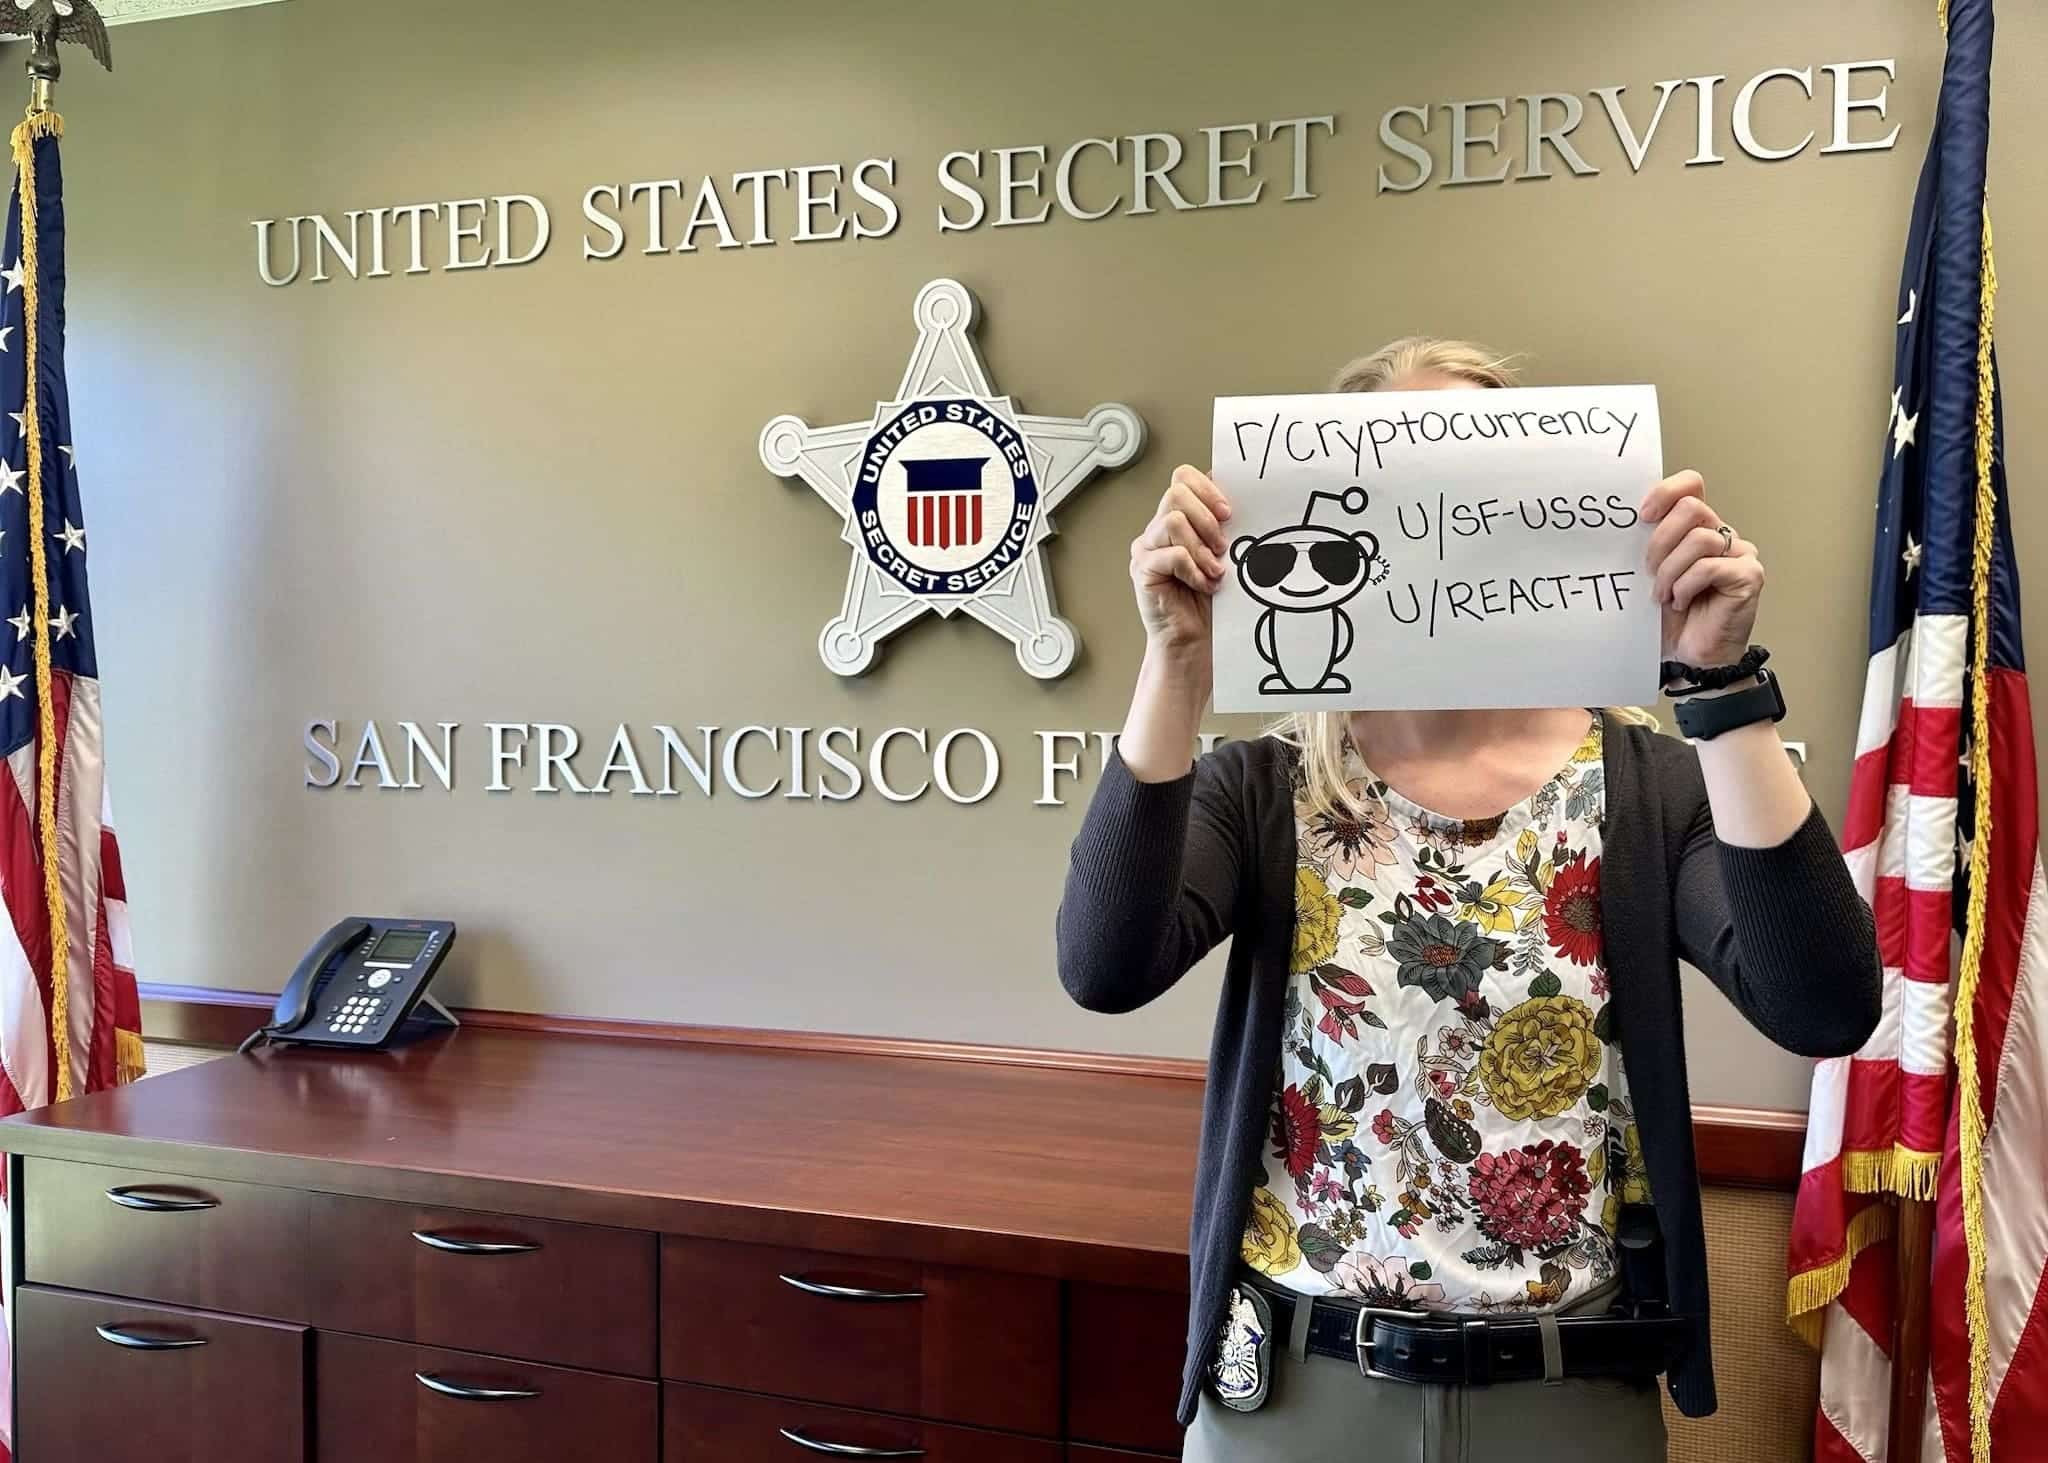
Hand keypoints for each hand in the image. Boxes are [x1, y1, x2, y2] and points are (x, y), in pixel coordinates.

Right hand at [1131, 465, 1230, 654]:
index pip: (1184, 478)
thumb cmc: (1212, 602)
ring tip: (1214, 571)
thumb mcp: (1227, 555)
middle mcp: (1159, 529)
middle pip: (1176, 493)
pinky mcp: (1142, 570)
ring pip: (1172, 521)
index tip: (1229, 512)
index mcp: (1181, 519)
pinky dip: (1193, 569)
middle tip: (1222, 546)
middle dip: (1207, 518)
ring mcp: (1147, 548)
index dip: (1208, 488)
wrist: (1196, 643)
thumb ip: (1226, 527)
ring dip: (1201, 547)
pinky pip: (1170, 555)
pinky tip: (1203, 584)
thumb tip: (1245, 503)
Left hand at [1641, 469, 1763, 667]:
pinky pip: (1710, 566)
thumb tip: (1622, 521)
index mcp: (1697, 528)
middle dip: (1660, 541)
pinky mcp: (1749, 576)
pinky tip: (1681, 602)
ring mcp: (1740, 554)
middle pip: (1691, 508)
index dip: (1665, 491)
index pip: (1691, 485)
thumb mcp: (1650, 574)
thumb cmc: (1670, 620)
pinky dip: (1686, 585)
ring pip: (1699, 539)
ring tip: (1663, 595)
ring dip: (1670, 571)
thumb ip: (1648, 544)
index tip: (1640, 515)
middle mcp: (1722, 536)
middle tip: (1648, 572)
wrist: (1689, 658)